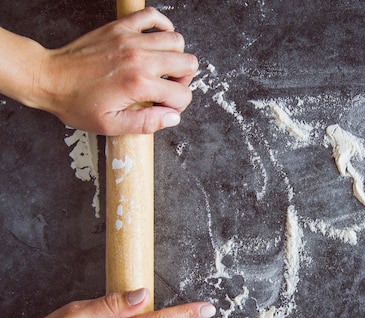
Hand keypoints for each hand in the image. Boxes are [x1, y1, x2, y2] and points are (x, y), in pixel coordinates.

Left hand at [36, 7, 197, 134]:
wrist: (49, 78)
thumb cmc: (76, 102)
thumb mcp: (111, 125)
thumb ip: (146, 123)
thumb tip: (172, 117)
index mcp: (138, 84)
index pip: (181, 94)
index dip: (177, 106)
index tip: (163, 108)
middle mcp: (138, 58)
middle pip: (187, 63)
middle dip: (183, 80)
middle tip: (167, 87)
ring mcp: (130, 40)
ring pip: (176, 41)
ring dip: (176, 56)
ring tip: (162, 67)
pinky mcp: (120, 28)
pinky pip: (153, 16)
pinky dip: (162, 26)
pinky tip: (156, 40)